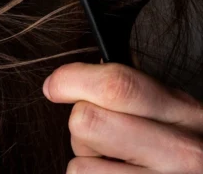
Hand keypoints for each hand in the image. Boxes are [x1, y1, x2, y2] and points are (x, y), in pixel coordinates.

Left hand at [42, 61, 202, 172]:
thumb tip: (72, 78)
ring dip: (86, 161)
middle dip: (81, 123)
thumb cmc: (181, 144)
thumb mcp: (172, 110)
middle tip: (99, 133)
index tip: (55, 86)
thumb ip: (132, 91)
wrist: (200, 173)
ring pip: (80, 165)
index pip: (116, 85)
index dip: (71, 80)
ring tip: (113, 161)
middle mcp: (181, 151)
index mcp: (184, 111)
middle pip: (88, 121)